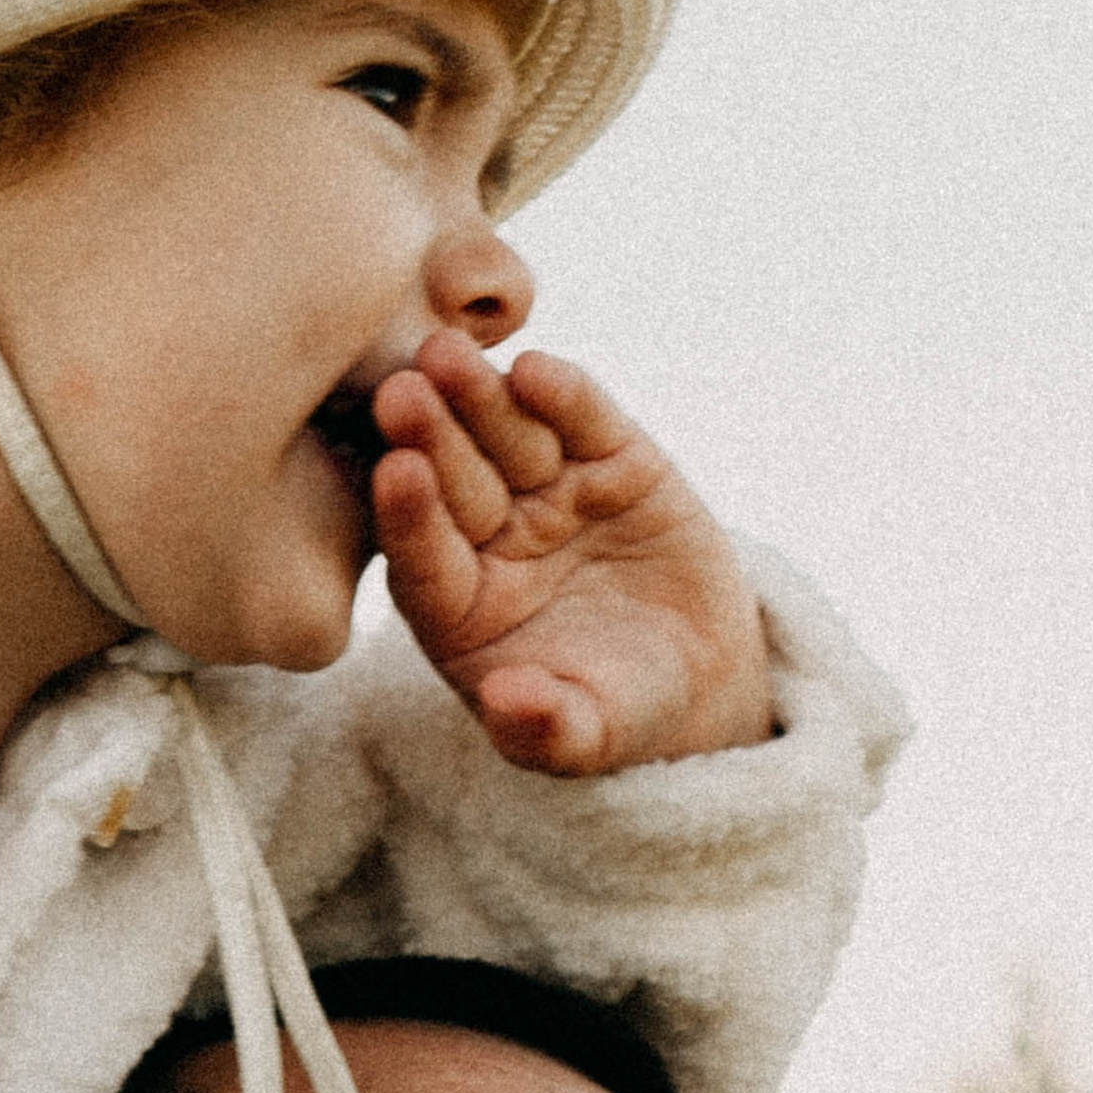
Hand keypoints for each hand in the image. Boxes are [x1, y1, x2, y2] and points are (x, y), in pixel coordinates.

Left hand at [372, 332, 772, 774]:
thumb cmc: (618, 713)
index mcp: (457, 607)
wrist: (698, 674)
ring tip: (449, 355)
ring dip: (478, 397)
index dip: (409, 519)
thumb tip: (505, 704)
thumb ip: (544, 728)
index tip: (395, 474)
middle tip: (400, 391)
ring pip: (506, 438)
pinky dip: (564, 395)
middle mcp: (490, 539)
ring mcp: (548, 492)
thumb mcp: (587, 737)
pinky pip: (581, 420)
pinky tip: (536, 369)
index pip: (422, 559)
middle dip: (430, 438)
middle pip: (454, 483)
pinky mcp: (610, 458)